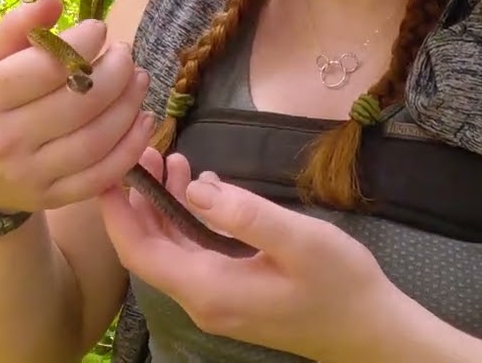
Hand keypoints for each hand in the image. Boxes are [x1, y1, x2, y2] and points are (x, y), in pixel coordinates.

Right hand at [0, 0, 154, 212]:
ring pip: (97, 138)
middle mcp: (6, 138)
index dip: (83, 44)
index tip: (99, 30)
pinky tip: (143, 118)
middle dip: (115, 72)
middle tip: (126, 55)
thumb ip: (16, 28)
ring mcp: (32, 173)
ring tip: (139, 79)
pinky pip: (104, 173)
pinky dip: (132, 146)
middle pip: (79, 102)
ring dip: (129, 104)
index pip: (47, 67)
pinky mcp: (55, 198)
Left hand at [98, 149, 400, 360]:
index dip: (117, 211)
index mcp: (208, 288)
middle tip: (145, 150)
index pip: (140, 251)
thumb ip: (246, 214)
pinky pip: (196, 255)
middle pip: (150, 249)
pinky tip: (202, 189)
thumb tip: (196, 189)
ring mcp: (217, 300)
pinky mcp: (232, 295)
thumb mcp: (300, 240)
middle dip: (140, 200)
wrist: (371, 330)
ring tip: (170, 158)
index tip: (109, 167)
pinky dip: (190, 220)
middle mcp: (202, 299)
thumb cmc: (341, 285)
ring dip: (166, 207)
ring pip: (173, 250)